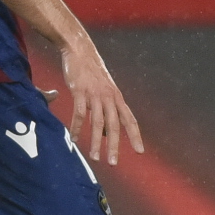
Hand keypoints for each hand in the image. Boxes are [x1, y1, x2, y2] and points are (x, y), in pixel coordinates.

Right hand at [61, 36, 142, 164]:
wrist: (80, 51)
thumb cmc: (91, 74)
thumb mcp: (103, 92)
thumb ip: (106, 112)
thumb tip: (105, 134)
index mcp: (117, 98)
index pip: (130, 120)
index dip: (135, 135)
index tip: (140, 151)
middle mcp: (109, 97)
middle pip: (115, 125)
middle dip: (115, 145)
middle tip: (113, 163)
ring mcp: (95, 94)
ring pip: (98, 122)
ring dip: (96, 142)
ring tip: (95, 157)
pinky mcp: (80, 92)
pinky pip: (80, 114)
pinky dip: (78, 128)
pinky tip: (75, 139)